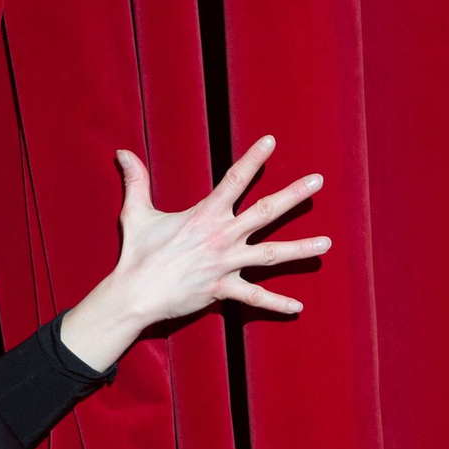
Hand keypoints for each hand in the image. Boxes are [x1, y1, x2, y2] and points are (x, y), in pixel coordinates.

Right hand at [60, 135, 330, 369]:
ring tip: (326, 243)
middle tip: (318, 181)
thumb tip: (122, 152)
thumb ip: (135, 181)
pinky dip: (276, 304)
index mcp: (205, 215)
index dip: (253, 159)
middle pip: (266, 212)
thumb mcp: (136, 213)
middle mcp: (222, 237)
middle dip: (294, 195)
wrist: (135, 293)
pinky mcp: (222, 289)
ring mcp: (226, 264)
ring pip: (271, 254)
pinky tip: (298, 307)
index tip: (271, 141)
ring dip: (300, 249)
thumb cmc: (136, 254)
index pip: (235, 180)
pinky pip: (255, 297)